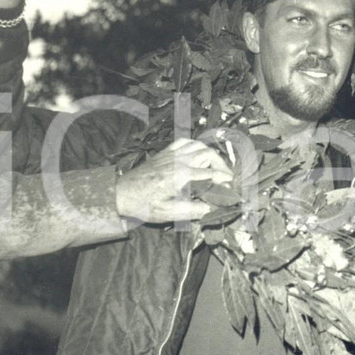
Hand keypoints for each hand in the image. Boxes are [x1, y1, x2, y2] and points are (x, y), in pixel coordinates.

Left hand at [115, 138, 234, 223]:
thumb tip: (211, 208)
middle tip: (228, 176)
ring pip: (198, 145)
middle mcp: (178, 161)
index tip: (233, 186)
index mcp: (180, 176)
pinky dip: (195, 145)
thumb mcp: (167, 213)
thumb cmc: (143, 205)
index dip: (225, 179)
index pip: (210, 173)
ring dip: (210, 153)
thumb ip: (191, 210)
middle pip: (208, 154)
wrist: (121, 194)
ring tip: (216, 165)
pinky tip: (198, 153)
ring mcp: (171, 155)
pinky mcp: (164, 153)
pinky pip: (184, 142)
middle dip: (222, 164)